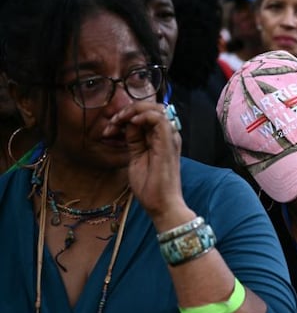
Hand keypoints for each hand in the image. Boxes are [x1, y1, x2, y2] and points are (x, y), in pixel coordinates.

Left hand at [109, 101, 186, 222]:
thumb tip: (128, 125)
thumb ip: (134, 140)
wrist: (162, 204)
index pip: (147, 115)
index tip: (110, 128)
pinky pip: (158, 118)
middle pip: (152, 107)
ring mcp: (170, 138)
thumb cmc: (151, 187)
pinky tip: (131, 123)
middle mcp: (168, 136)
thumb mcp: (136, 157)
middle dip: (129, 109)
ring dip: (133, 110)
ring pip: (156, 108)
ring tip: (119, 121)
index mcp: (161, 139)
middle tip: (113, 121)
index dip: (127, 116)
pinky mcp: (169, 142)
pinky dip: (142, 115)